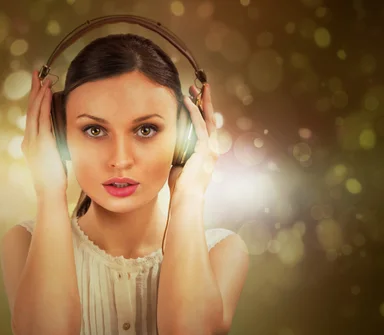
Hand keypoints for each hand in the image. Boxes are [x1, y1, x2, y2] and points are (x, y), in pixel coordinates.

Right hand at [21, 70, 66, 197]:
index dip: (35, 98)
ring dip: (40, 92)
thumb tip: (61, 136)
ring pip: (34, 110)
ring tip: (45, 77)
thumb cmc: (54, 178)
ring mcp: (33, 140)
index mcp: (30, 142)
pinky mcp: (41, 141)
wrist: (49, 191)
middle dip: (34, 89)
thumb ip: (54, 145)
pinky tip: (48, 92)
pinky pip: (42, 117)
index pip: (32, 115)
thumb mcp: (53, 157)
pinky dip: (44, 102)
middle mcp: (28, 138)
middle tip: (37, 72)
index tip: (39, 85)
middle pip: (30, 108)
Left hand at [168, 83, 218, 199]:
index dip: (202, 112)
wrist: (186, 198)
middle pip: (211, 119)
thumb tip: (171, 144)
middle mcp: (213, 149)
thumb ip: (179, 153)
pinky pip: (199, 125)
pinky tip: (187, 101)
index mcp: (207, 153)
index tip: (196, 99)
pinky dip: (193, 111)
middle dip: (205, 101)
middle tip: (200, 86)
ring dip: (201, 101)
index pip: (206, 127)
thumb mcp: (179, 165)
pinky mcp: (205, 148)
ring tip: (194, 87)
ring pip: (207, 118)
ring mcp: (210, 148)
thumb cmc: (181, 187)